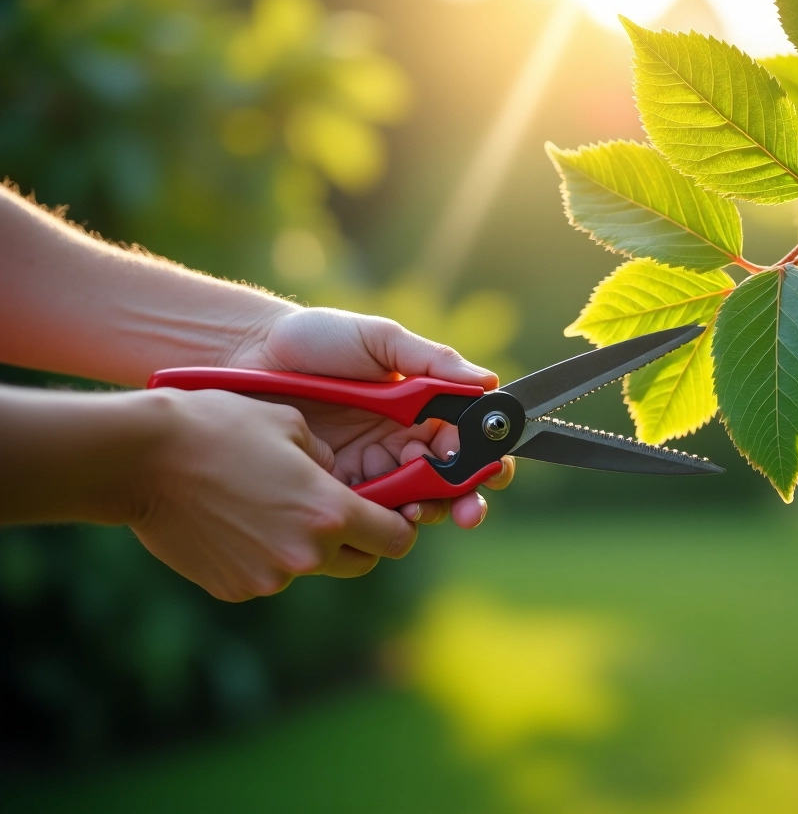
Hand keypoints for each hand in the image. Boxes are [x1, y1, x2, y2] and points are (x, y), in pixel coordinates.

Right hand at [133, 389, 417, 600]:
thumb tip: (341, 478)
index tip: (392, 515)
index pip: (396, 539)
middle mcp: (306, 554)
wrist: (141, 460)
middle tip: (336, 511)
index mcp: (330, 512)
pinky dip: (263, 555)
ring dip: (306, 546)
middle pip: (361, 563)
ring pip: (310, 568)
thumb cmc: (220, 429)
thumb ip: (331, 460)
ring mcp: (269, 578)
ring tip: (270, 506)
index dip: (400, 526)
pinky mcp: (234, 589)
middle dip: (359, 540)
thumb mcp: (293, 426)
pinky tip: (236, 521)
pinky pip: (268, 575)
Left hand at [225, 307, 514, 527]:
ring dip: (424, 513)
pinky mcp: (333, 489)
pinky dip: (377, 520)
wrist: (245, 355)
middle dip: (464, 501)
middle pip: (447, 483)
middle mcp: (400, 444)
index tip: (490, 472)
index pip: (465, 443)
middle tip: (466, 511)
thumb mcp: (378, 339)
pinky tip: (379, 517)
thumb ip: (433, 360)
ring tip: (416, 510)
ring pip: (411, 504)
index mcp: (420, 410)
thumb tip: (488, 382)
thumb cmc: (314, 339)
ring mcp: (367, 470)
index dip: (484, 461)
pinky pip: (363, 513)